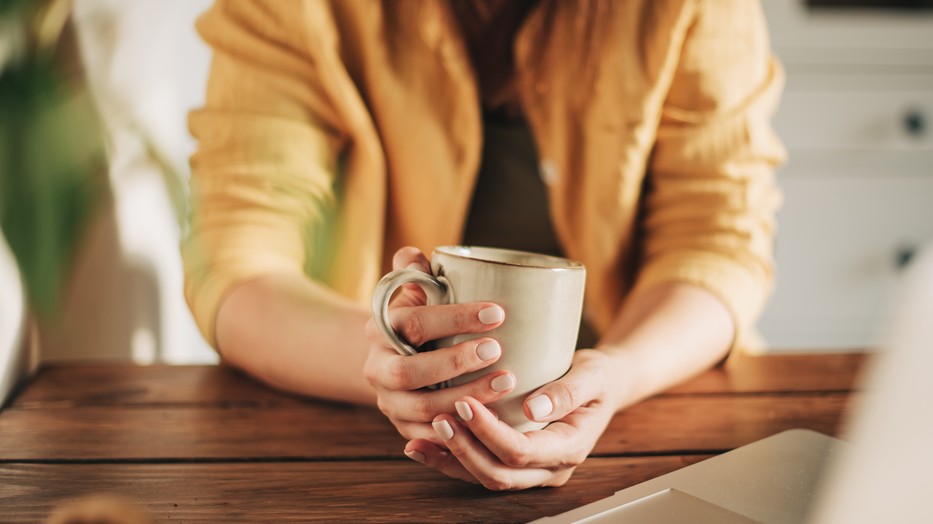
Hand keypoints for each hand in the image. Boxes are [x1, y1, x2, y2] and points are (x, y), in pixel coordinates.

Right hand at [363, 247, 517, 443]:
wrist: (396, 358)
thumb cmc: (419, 317)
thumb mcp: (414, 292)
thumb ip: (415, 272)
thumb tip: (414, 255)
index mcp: (380, 329)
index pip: (413, 323)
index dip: (454, 318)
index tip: (496, 312)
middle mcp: (376, 368)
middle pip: (409, 371)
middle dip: (454, 362)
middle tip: (496, 350)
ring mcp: (389, 401)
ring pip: (422, 408)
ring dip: (466, 397)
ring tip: (507, 382)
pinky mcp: (404, 428)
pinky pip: (429, 437)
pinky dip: (459, 430)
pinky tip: (491, 420)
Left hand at [402, 349, 622, 489]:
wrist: (602, 386)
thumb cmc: (597, 376)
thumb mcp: (592, 374)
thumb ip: (567, 391)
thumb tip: (534, 409)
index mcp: (570, 447)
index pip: (521, 452)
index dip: (489, 432)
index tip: (465, 402)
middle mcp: (549, 468)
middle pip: (499, 473)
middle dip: (465, 449)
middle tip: (439, 417)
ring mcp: (532, 470)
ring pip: (485, 477)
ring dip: (452, 459)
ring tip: (422, 435)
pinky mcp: (515, 463)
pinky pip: (479, 469)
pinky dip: (449, 460)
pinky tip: (423, 446)